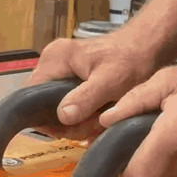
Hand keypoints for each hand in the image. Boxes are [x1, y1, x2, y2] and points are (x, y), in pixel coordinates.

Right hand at [27, 34, 157, 139]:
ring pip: (54, 106)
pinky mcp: (69, 76)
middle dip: (65, 121)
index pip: (30, 96)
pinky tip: (96, 114)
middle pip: (42, 104)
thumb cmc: (130, 59)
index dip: (45, 118)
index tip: (69, 128)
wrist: (145, 47)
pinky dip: (79, 113)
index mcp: (54, 59)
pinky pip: (65, 101)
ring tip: (97, 118)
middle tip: (90, 125)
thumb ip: (85, 98)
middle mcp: (51, 62)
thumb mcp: (111, 81)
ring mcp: (59, 68)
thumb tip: (63, 116)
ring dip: (74, 120)